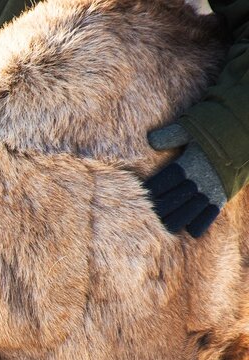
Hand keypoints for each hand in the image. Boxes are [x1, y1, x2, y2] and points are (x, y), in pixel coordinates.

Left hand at [143, 123, 225, 237]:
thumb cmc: (219, 128)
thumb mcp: (194, 127)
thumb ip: (172, 135)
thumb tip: (151, 141)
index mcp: (191, 162)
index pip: (165, 181)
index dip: (151, 189)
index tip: (140, 193)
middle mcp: (200, 180)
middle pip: (172, 201)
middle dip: (158, 207)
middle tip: (148, 211)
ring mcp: (212, 190)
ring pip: (186, 214)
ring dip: (173, 218)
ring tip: (162, 222)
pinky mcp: (223, 196)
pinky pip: (208, 217)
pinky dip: (197, 225)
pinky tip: (188, 229)